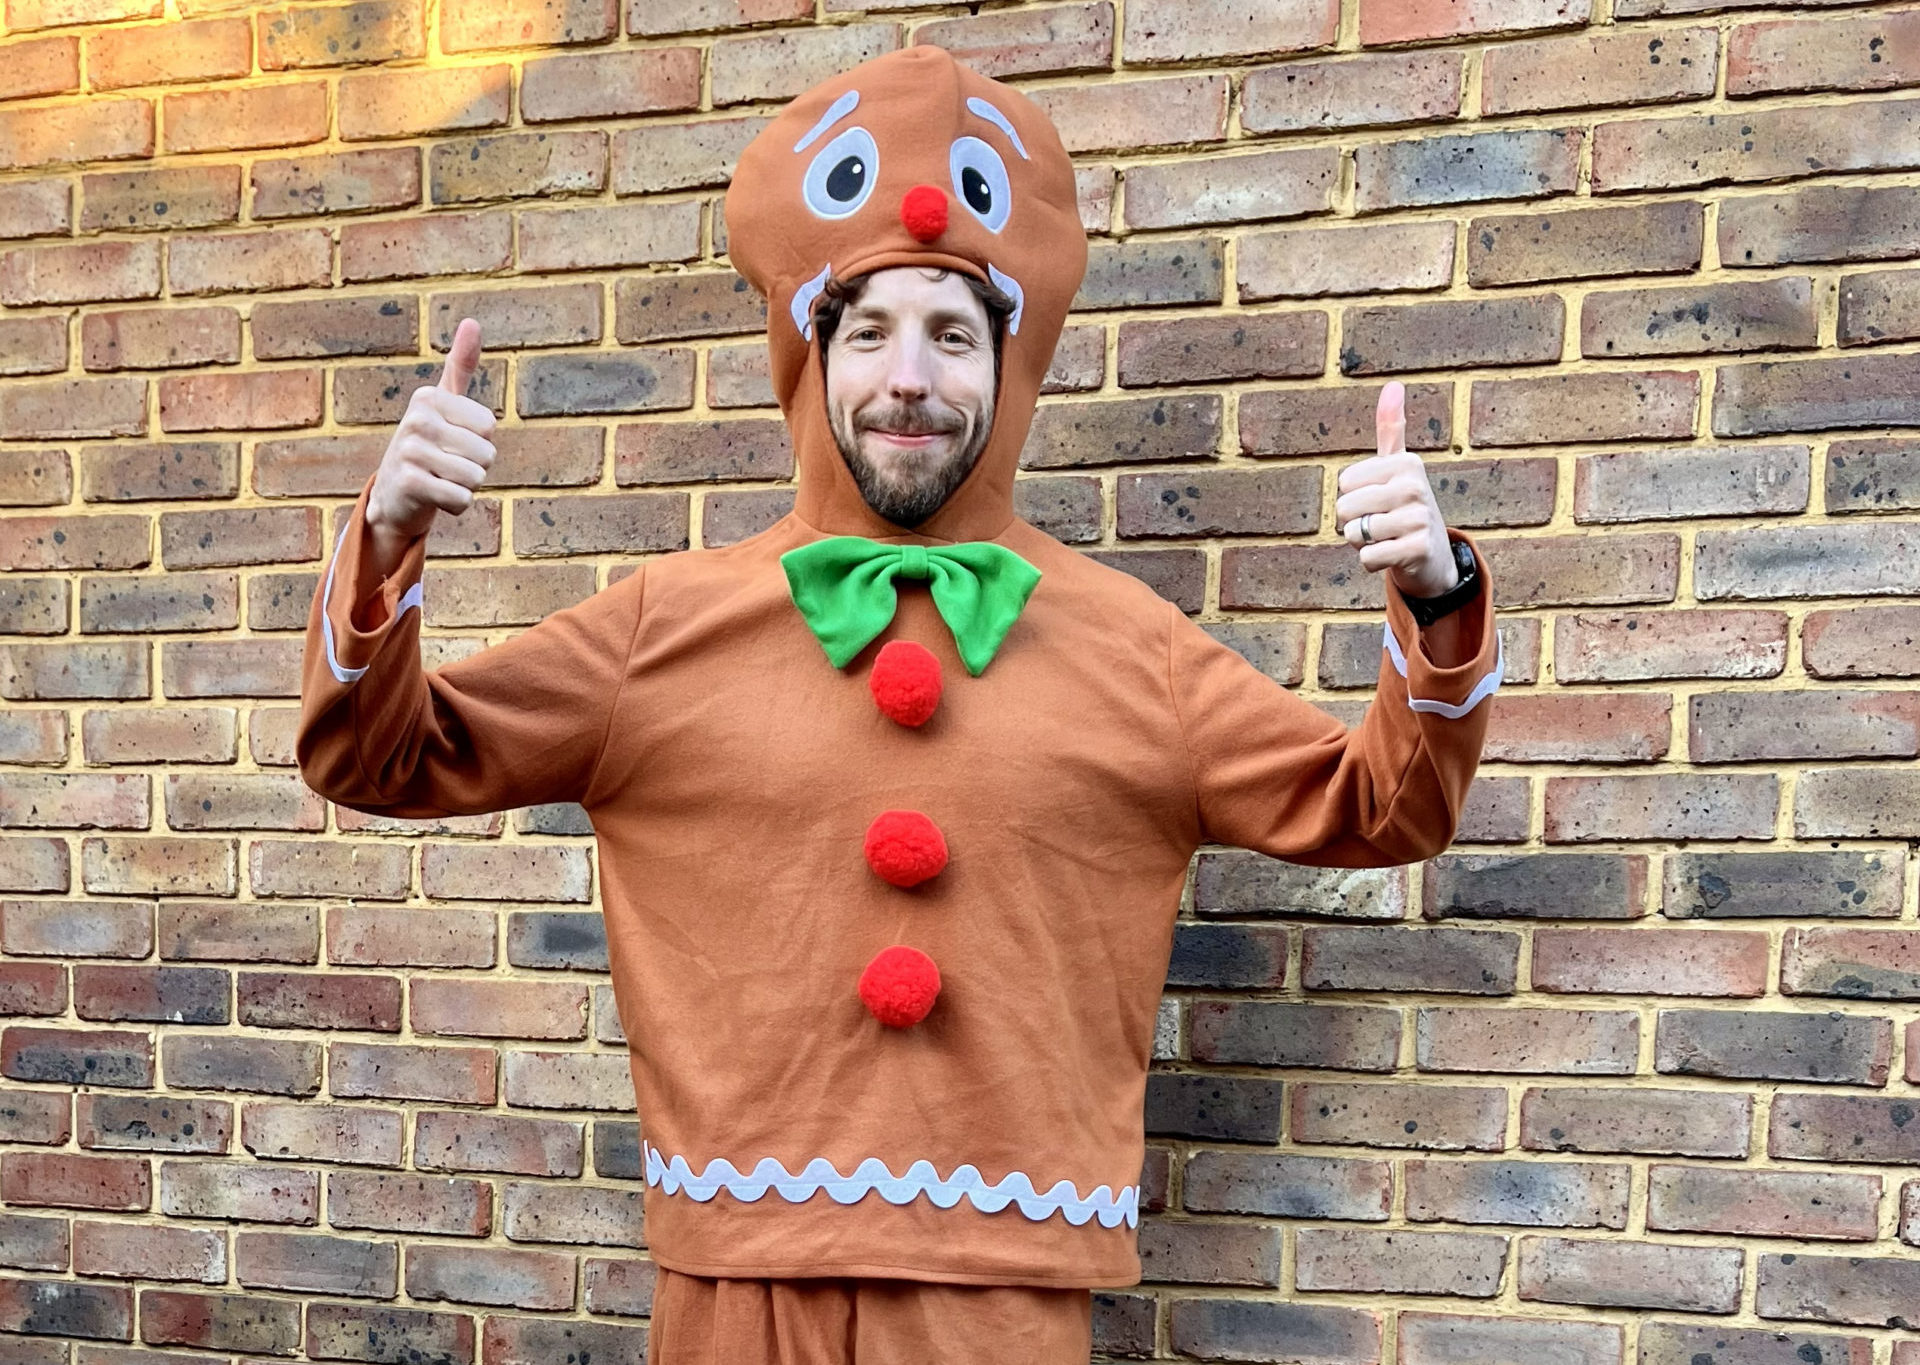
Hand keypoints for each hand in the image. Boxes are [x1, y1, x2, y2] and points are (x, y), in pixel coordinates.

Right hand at [365, 318, 494, 574]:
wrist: (393, 494)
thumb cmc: (429, 444)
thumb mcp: (443, 402)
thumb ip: (460, 365)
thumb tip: (472, 321)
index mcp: (428, 397)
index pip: (489, 425)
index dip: (481, 440)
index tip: (454, 440)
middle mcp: (416, 420)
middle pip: (486, 453)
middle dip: (475, 467)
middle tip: (448, 464)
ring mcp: (409, 452)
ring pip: (475, 477)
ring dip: (465, 486)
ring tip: (441, 479)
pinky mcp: (409, 484)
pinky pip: (462, 500)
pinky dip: (457, 505)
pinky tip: (435, 497)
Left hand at [1334, 381, 1458, 599]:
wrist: (1433, 556)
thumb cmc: (1405, 507)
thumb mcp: (1399, 466)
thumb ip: (1391, 429)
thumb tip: (1393, 385)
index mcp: (1406, 463)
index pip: (1344, 484)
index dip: (1352, 498)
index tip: (1378, 501)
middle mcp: (1415, 486)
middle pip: (1344, 508)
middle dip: (1353, 523)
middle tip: (1380, 524)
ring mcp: (1419, 518)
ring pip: (1354, 534)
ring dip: (1362, 544)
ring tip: (1387, 539)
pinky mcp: (1418, 549)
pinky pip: (1367, 558)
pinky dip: (1371, 562)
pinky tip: (1392, 556)